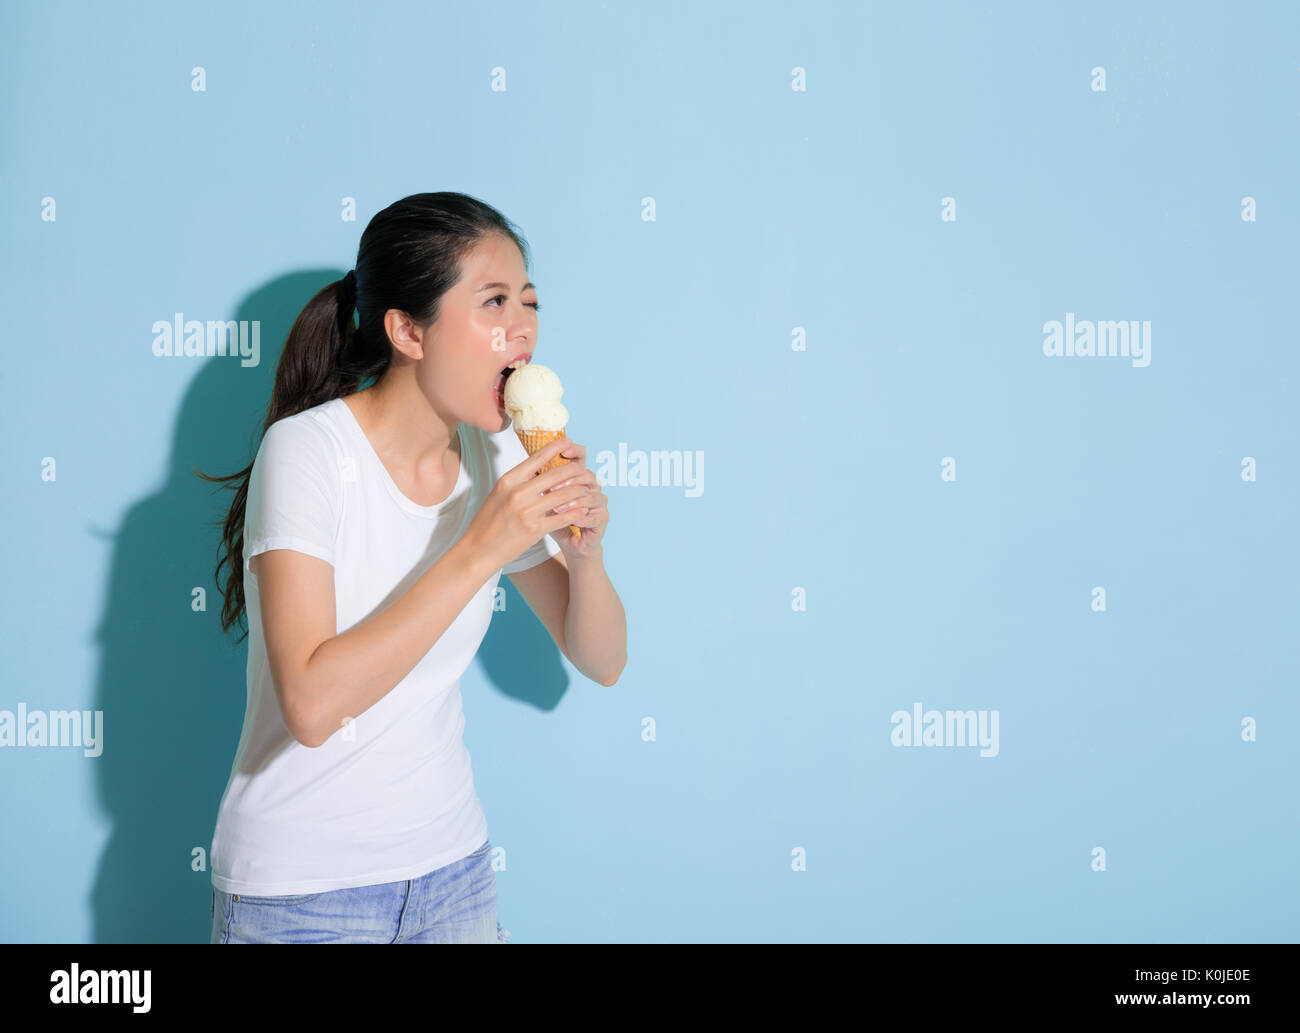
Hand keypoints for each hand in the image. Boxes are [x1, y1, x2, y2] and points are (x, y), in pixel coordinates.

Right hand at [460, 435, 593, 571]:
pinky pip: (562, 517)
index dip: (555, 448)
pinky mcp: (534, 529)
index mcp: (508, 481)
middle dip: (574, 470)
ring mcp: (526, 511)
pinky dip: (576, 513)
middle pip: (555, 475)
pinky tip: (583, 511)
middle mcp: (518, 493)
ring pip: (563, 495)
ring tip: (587, 489)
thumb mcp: (498, 495)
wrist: (478, 550)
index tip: (568, 441)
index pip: (536, 458)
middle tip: (585, 468)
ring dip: (579, 491)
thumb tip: (537, 470)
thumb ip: (517, 483)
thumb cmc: (487, 523)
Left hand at [546, 441, 607, 558]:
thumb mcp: (542, 499)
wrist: (569, 542)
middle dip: (569, 480)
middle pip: (587, 474)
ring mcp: (599, 502)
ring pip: (592, 495)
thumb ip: (539, 483)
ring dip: (573, 501)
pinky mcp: (602, 519)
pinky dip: (581, 518)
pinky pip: (595, 516)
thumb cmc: (554, 519)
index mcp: (577, 476)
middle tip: (552, 487)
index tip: (564, 450)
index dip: (575, 452)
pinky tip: (570, 521)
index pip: (580, 458)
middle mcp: (591, 486)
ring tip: (557, 508)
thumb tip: (526, 465)